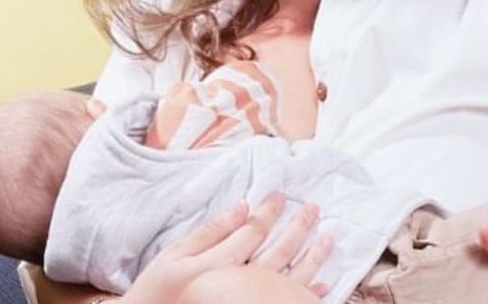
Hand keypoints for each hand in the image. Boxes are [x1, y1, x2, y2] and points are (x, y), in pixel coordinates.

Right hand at [123, 192, 333, 303]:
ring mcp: (251, 302)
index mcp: (220, 264)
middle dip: (298, 228)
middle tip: (313, 208)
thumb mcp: (174, 256)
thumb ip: (209, 232)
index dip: (269, 211)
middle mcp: (241, 284)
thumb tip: (241, 207)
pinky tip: (322, 284)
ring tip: (329, 238)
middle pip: (277, 251)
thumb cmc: (158, 291)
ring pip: (290, 278)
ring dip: (312, 258)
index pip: (252, 231)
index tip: (281, 195)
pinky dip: (307, 295)